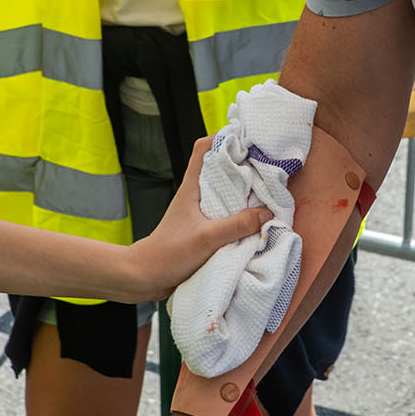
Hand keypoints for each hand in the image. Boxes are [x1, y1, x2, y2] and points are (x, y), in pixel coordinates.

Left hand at [126, 138, 268, 299]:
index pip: (204, 148)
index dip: (224, 138)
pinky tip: (256, 221)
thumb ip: (236, 225)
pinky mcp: (204, 228)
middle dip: (244, 166)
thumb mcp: (206, 238)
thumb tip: (266, 214)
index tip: (248, 142)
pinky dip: (242, 215)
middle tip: (268, 168)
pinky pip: (228, 215)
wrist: (146, 277)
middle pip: (222, 169)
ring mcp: (201, 212)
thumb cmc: (168, 253)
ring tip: (268, 193)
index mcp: (192, 187)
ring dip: (245, 193)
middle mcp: (197, 194)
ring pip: (227, 192)